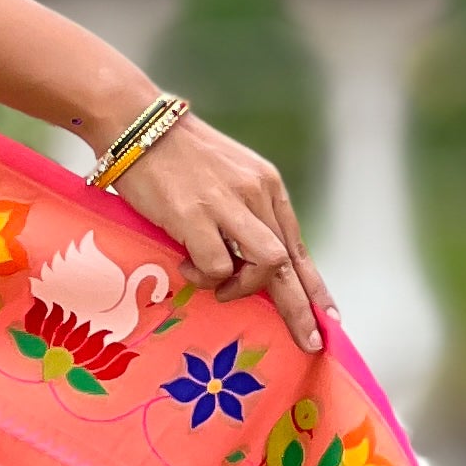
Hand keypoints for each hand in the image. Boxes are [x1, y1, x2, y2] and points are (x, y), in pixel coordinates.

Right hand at [114, 117, 332, 355]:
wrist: (137, 124)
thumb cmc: (173, 155)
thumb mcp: (224, 177)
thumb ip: (242, 211)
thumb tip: (249, 258)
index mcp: (266, 185)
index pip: (297, 244)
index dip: (314, 284)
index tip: (328, 316)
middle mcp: (255, 193)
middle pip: (289, 262)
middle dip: (300, 308)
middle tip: (309, 341)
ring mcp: (227, 204)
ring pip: (265, 264)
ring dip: (245, 289)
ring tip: (219, 288)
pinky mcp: (195, 215)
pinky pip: (216, 266)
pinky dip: (204, 277)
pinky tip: (185, 265)